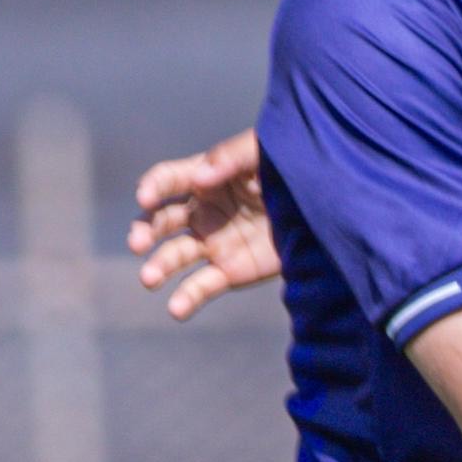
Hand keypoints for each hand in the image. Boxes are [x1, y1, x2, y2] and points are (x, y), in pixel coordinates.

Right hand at [129, 132, 278, 321]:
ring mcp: (212, 243)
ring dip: (158, 266)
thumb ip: (230, 158)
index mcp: (204, 178)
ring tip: (149, 279)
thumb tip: (199, 178)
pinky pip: (201, 286)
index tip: (145, 198)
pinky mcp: (229, 272)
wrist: (323, 206)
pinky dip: (186, 298)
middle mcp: (200, 212)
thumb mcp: (263, 152)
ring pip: (174, 256)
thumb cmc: (289, 169)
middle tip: (138, 243)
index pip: (167, 181)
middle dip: (145, 231)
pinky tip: (175, 309)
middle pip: (161, 221)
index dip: (153, 188)